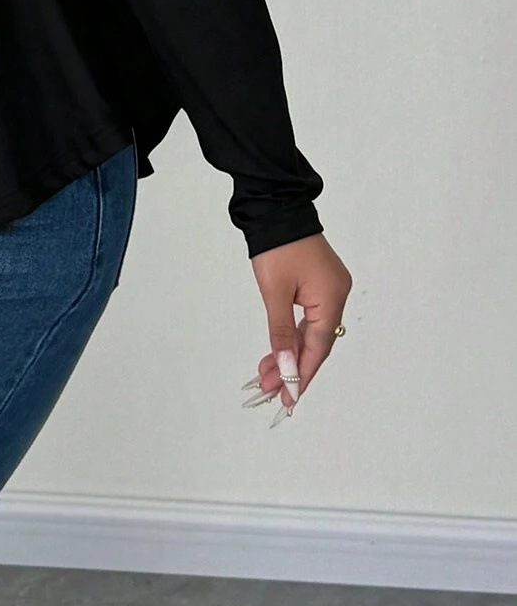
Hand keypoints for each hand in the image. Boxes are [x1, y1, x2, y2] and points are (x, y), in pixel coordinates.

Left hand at [242, 232, 351, 425]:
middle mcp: (337, 295)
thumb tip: (286, 368)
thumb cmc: (276, 246)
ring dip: (291, 352)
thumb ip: (281, 334)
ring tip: (268, 374)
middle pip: (316, 343)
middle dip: (293, 367)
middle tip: (271, 390)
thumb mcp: (274, 293)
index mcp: (332, 298)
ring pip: (311, 331)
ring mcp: (330, 288)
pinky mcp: (320, 282)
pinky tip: (280, 350)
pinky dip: (294, 334)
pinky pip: (310, 317)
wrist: (276, 206)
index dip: (302, 375)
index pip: (318, 348)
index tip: (289, 399)